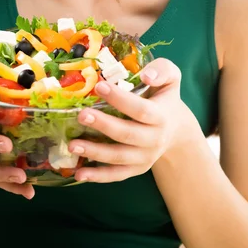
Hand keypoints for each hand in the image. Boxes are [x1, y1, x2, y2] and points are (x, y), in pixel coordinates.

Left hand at [68, 58, 197, 182]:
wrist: (175, 128)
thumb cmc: (164, 96)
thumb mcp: (171, 77)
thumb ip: (162, 71)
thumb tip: (146, 76)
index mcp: (162, 116)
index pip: (141, 109)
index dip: (120, 99)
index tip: (99, 86)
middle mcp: (155, 140)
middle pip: (127, 134)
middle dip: (103, 125)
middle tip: (81, 114)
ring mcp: (145, 157)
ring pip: (119, 157)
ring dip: (95, 152)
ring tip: (72, 144)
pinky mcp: (136, 169)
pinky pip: (117, 175)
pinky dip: (98, 176)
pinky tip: (79, 173)